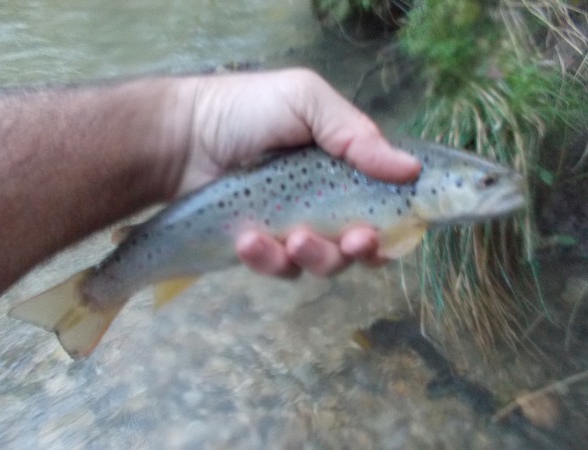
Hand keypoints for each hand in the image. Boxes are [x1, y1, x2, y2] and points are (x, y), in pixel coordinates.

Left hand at [172, 69, 420, 276]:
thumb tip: (411, 169)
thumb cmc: (248, 110)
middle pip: (359, 245)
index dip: (395, 224)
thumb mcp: (306, 101)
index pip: (384, 205)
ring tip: (293, 238)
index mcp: (345, 169)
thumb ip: (355, 134)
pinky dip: (269, 260)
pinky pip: (278, 268)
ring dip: (316, 257)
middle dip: (360, 250)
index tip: (395, 229)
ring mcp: (293, 229)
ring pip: (323, 263)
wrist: (183, 135)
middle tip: (353, 241)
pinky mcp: (262, 249)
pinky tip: (249, 239)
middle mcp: (325, 203)